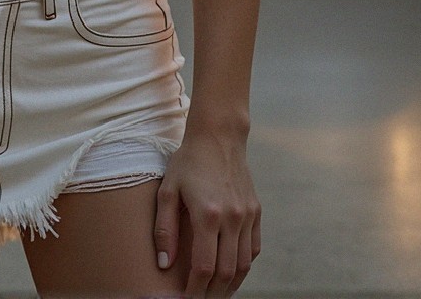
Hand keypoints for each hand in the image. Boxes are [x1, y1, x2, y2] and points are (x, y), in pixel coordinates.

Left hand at [153, 127, 260, 297]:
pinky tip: (231, 272)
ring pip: (244, 265)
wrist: (218, 137)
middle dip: (212, 293)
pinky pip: (253, 249)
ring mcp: (247, 216)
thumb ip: (164, 229)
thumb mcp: (167, 191)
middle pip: (226, 272)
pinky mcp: (255, 212)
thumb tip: (164, 264)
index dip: (195, 290)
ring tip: (215, 294)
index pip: (204, 267)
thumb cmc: (188, 162)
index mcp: (208, 215)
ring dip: (230, 285)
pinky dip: (244, 266)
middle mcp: (232, 218)